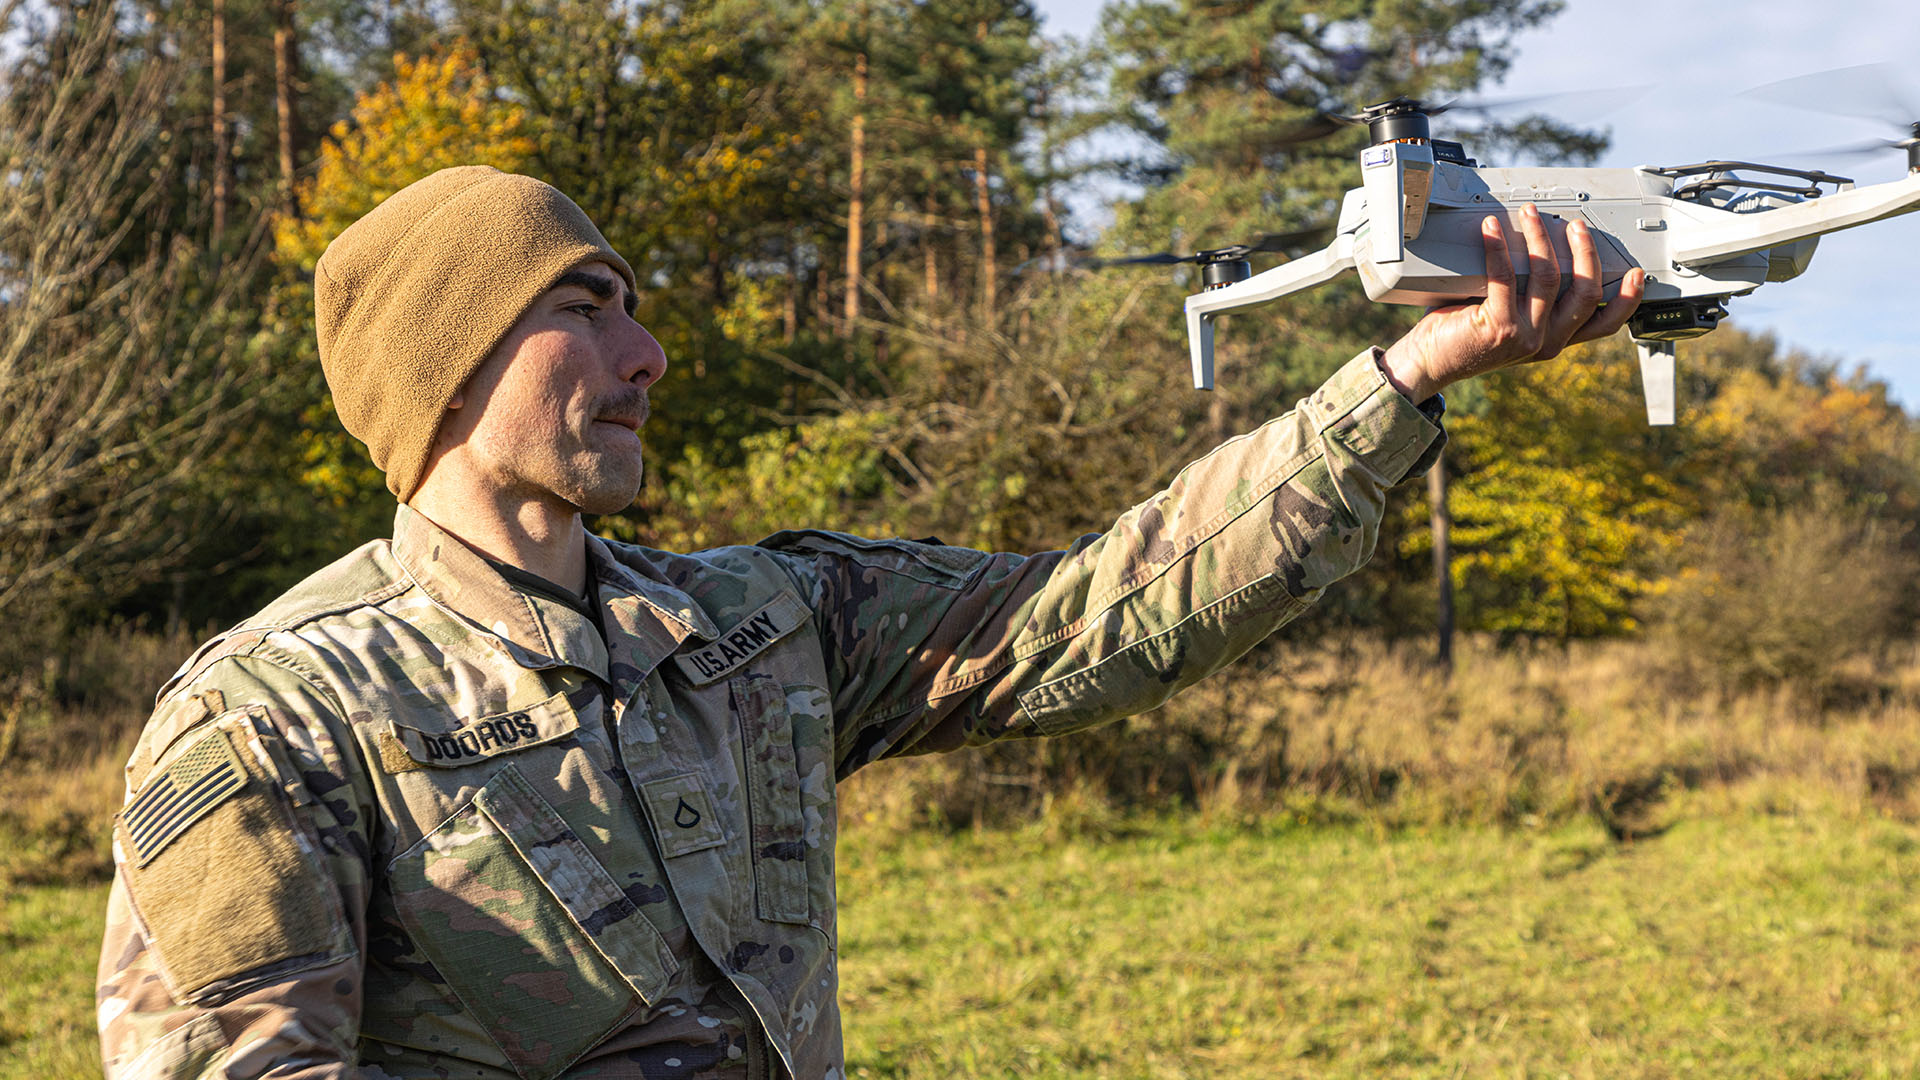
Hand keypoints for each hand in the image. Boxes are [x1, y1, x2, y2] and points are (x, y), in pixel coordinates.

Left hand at [1378, 203, 1645, 401]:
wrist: (1428, 364)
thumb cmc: (1462, 336)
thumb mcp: (1508, 318)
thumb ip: (1529, 298)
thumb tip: (1541, 249)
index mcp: (1553, 340)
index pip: (1602, 325)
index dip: (1626, 300)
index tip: (1636, 273)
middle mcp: (1545, 342)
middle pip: (1583, 293)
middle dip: (1584, 253)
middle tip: (1574, 226)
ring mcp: (1524, 337)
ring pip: (1548, 278)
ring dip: (1540, 239)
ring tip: (1530, 215)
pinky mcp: (1499, 327)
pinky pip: (1504, 276)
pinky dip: (1498, 247)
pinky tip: (1491, 229)